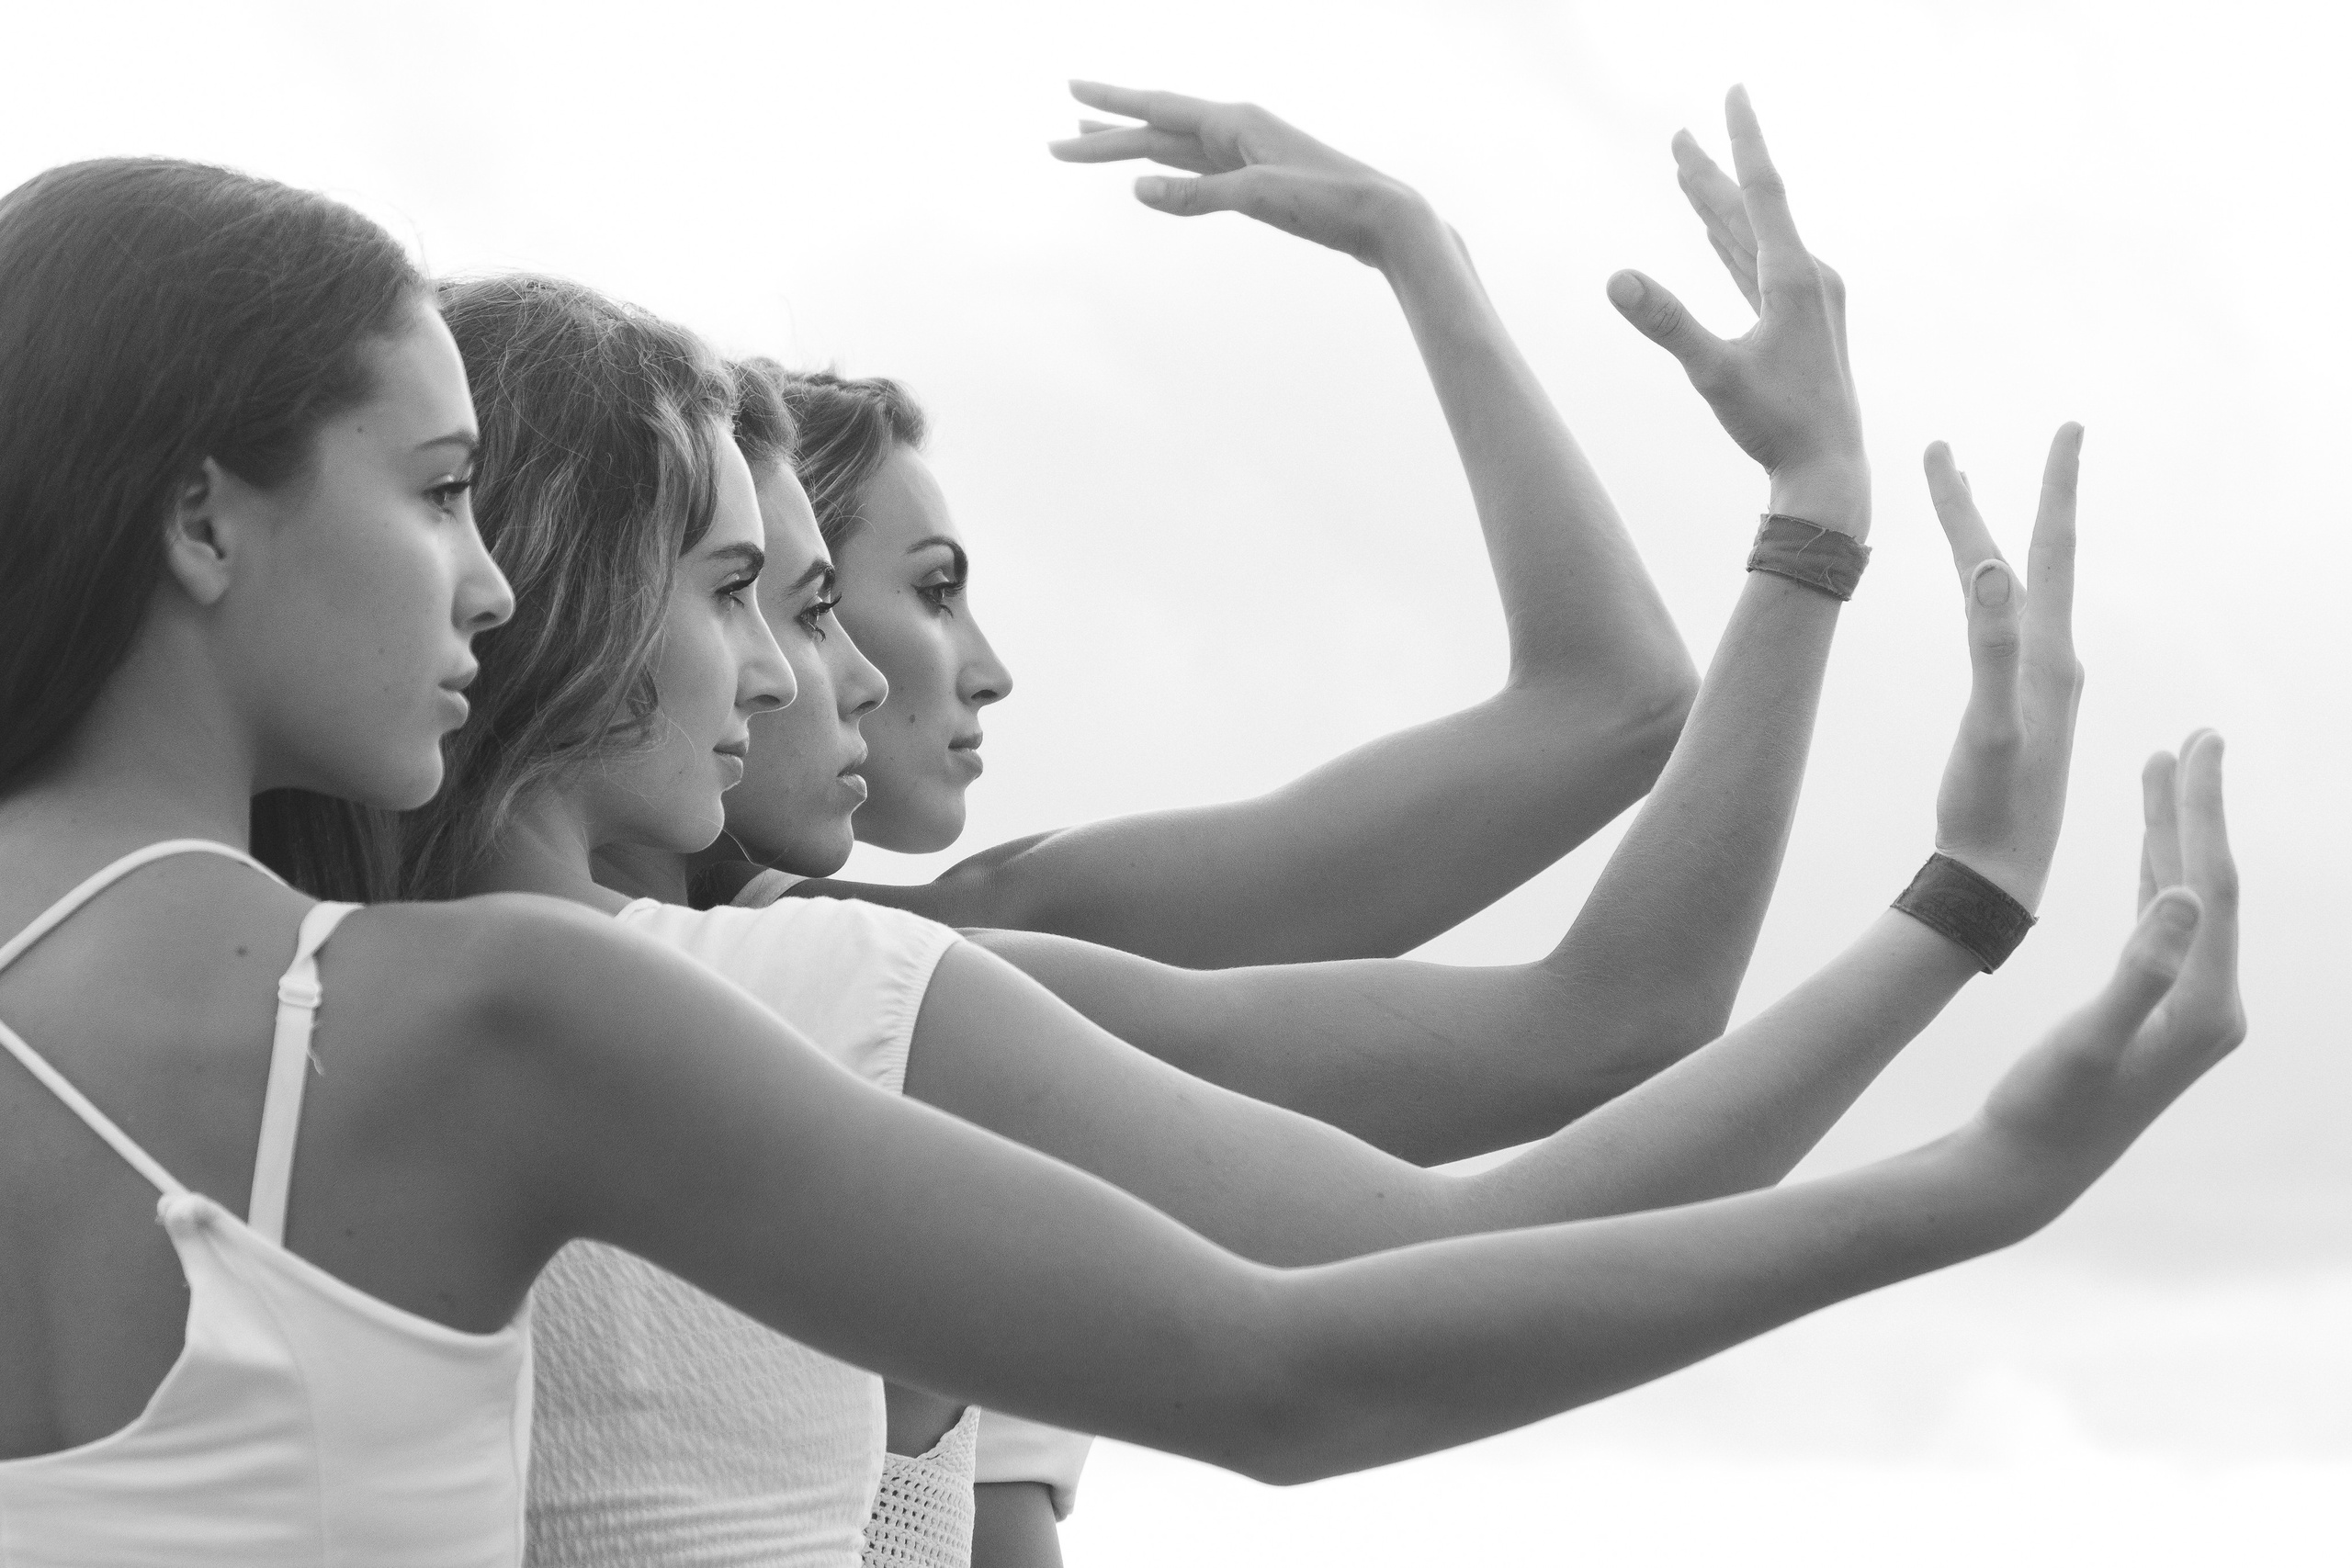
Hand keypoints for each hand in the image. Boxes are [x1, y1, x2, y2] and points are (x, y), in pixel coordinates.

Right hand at [1047, 80, 1435, 269]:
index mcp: (1234, 121)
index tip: (1070, 91)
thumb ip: (1195, 195)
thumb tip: (1137, 187)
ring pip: (1173, 148)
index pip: (1157, 109)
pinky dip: (1167, 170)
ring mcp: (1246, 154)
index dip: (1110, 104)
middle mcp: (1236, 129)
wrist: (1382, 218)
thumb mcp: (1257, 197)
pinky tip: (1153, 175)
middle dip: (1104, 135)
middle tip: (1055, 143)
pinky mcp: (1257, 180)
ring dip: (1131, 146)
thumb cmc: (1327, 201)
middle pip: (1156, 129)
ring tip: (1090, 142)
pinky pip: (1197, 170)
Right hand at [1608, 87, 1866, 537]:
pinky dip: (1733, 245)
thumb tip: (1616, 278)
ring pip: (1752, 239)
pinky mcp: (1800, 322)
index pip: (1761, 191)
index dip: (1741, 140)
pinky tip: (1715, 234)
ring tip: (1686, 173)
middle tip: (1678, 134)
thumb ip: (1667, 322)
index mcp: (1793, 278)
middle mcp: (1808, 278)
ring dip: (1717, 208)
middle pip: (1749, 211)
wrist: (1829, 470)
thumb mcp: (1714, 373)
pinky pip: (1758, 268)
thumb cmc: (1777, 426)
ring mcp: (1808, 300)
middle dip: (1710, 174)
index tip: (1733, 92)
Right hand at [1926, 426, 2085, 908]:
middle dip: (1985, 499)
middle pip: (2020, 561)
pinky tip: (1977, 591)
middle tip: (1945, 450)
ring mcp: (2035, 684)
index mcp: (2049, 657)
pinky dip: (1980, 590)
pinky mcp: (2015, 706)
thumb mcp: (1990, 730)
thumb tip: (1989, 567)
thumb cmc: (1992, 813)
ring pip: (2006, 591)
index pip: (2049, 552)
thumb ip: (1991, 649)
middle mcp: (2051, 661)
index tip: (2069, 426)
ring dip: (1980, 540)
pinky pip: (1999, 626)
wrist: (1998, 881)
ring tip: (1956, 499)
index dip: (2056, 487)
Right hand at [1965, 733, 2245, 1229]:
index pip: (2213, 887)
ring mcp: (2188, 1006)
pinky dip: (2158, 871)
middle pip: (2210, 882)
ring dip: (2178, 831)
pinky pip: (2165, 922)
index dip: (2202, 811)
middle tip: (2196, 734)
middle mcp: (2212, 1003)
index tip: (2194, 745)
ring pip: (2188, 896)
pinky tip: (2151, 845)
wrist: (2026, 1170)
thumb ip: (2140, 969)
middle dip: (2200, 807)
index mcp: (2206, 1005)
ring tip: (2167, 763)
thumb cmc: (2048, 1111)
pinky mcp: (2159, 1009)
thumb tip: (2188, 897)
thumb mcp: (2090, 1039)